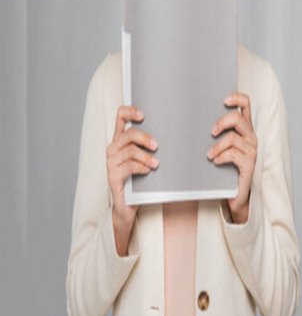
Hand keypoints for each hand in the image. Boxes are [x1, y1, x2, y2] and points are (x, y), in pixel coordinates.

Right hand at [106, 105, 156, 255]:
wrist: (129, 204)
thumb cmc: (142, 178)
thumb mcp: (146, 158)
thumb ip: (153, 145)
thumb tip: (176, 131)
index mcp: (121, 140)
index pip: (120, 117)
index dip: (130, 111)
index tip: (143, 115)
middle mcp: (113, 148)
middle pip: (128, 133)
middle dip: (145, 137)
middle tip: (157, 145)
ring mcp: (111, 162)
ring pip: (130, 151)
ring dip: (146, 156)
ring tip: (156, 163)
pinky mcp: (112, 176)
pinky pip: (127, 167)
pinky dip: (140, 167)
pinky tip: (148, 170)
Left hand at [209, 92, 257, 223]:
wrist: (235, 194)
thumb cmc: (224, 169)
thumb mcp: (221, 148)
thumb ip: (215, 135)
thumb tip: (193, 122)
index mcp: (245, 129)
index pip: (247, 105)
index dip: (237, 98)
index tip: (224, 100)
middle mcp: (251, 137)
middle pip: (238, 118)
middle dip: (221, 122)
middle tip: (211, 132)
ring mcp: (251, 150)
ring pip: (232, 138)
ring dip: (217, 146)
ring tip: (209, 154)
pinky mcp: (249, 163)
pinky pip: (233, 154)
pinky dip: (221, 157)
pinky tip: (215, 162)